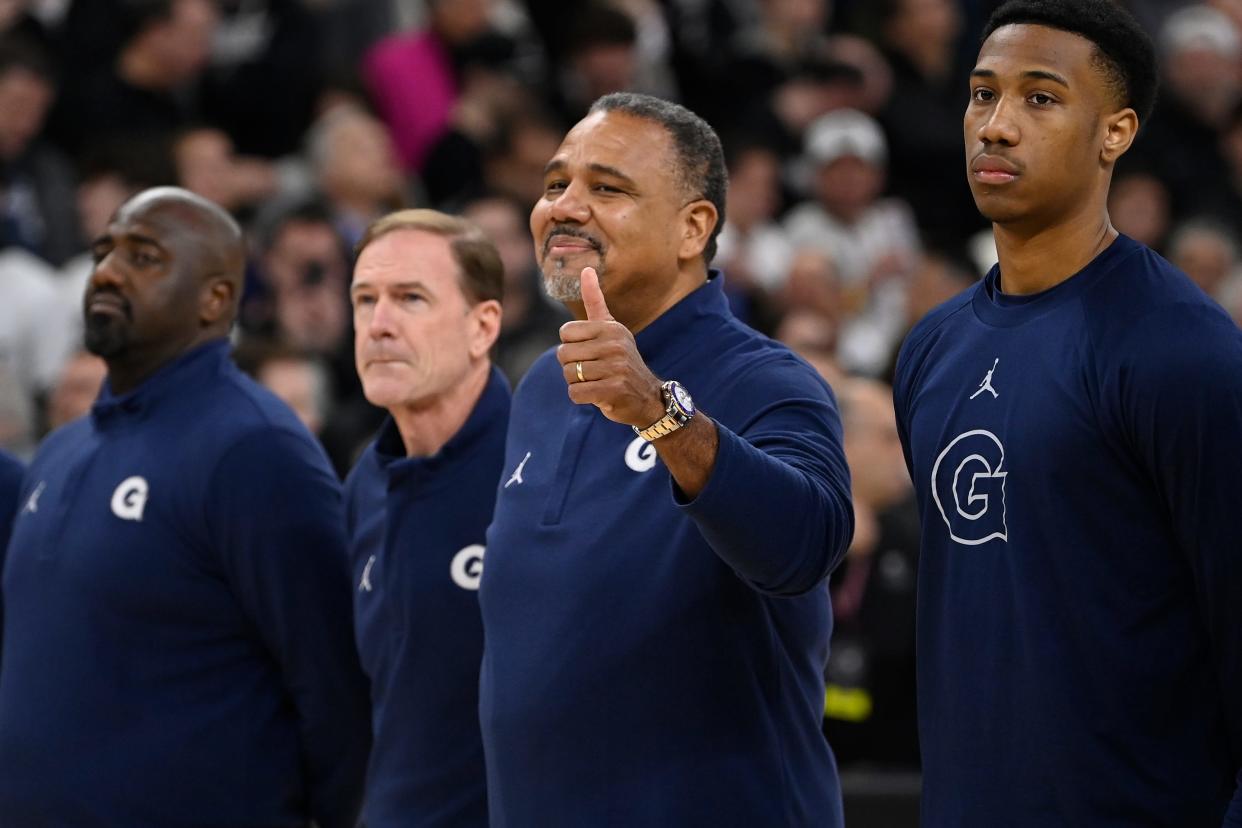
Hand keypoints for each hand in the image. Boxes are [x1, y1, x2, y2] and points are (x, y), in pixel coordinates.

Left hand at [558, 267, 664, 426]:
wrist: (648, 397)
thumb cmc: (622, 360)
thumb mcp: (612, 329)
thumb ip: (596, 301)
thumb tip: (587, 269)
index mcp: (611, 327)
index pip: (565, 333)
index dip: (572, 346)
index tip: (591, 352)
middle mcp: (615, 344)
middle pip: (564, 355)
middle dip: (572, 367)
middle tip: (594, 371)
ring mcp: (616, 368)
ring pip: (569, 375)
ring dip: (578, 383)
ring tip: (598, 381)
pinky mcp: (614, 390)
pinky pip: (576, 393)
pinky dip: (581, 397)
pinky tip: (598, 395)